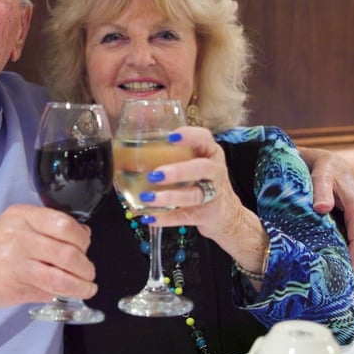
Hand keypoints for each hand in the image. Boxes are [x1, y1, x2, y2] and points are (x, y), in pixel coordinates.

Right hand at [0, 204, 96, 317]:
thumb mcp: (18, 225)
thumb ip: (49, 228)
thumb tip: (84, 235)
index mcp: (21, 216)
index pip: (64, 224)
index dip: (82, 239)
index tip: (85, 246)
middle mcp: (16, 236)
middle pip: (67, 252)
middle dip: (85, 265)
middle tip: (89, 271)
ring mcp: (13, 262)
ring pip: (61, 276)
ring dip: (81, 284)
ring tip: (87, 286)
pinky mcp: (13, 285)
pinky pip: (48, 290)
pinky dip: (66, 293)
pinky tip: (74, 293)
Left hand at [136, 126, 268, 274]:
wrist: (227, 214)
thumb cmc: (202, 181)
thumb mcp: (194, 163)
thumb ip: (171, 155)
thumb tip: (127, 153)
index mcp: (210, 153)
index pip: (205, 138)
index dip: (190, 136)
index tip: (171, 137)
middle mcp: (215, 171)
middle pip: (202, 168)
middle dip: (179, 171)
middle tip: (156, 174)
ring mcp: (214, 194)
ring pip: (194, 195)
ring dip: (169, 196)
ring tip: (148, 198)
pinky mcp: (208, 215)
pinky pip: (186, 216)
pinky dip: (167, 218)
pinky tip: (150, 217)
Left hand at [300, 146, 353, 270]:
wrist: (328, 161)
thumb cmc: (322, 166)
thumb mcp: (320, 173)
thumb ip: (321, 189)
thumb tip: (321, 208)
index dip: (351, 260)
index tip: (338, 275)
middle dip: (353, 267)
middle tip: (332, 282)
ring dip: (352, 263)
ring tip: (332, 275)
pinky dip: (351, 256)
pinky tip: (334, 262)